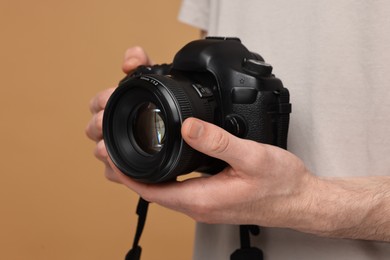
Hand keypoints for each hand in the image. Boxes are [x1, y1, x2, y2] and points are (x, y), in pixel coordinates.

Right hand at [85, 46, 151, 181]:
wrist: (175, 136)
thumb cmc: (157, 108)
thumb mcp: (153, 83)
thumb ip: (142, 64)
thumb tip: (131, 57)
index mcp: (113, 107)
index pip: (97, 102)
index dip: (101, 100)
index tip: (110, 98)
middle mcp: (110, 128)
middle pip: (92, 127)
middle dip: (98, 123)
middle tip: (106, 121)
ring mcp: (114, 149)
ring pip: (99, 151)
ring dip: (103, 149)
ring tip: (109, 148)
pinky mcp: (123, 169)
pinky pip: (112, 173)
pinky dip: (116, 171)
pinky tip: (125, 170)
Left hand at [111, 117, 314, 226]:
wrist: (301, 201)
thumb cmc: (281, 185)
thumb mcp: (251, 157)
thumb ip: (218, 142)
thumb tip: (190, 127)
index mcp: (202, 199)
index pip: (150, 191)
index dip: (126, 174)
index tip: (109, 156)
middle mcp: (199, 206)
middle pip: (152, 192)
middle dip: (128, 174)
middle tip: (112, 150)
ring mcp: (205, 205)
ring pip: (164, 191)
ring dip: (143, 175)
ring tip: (129, 154)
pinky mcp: (212, 199)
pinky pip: (178, 189)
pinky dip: (163, 176)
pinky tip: (163, 163)